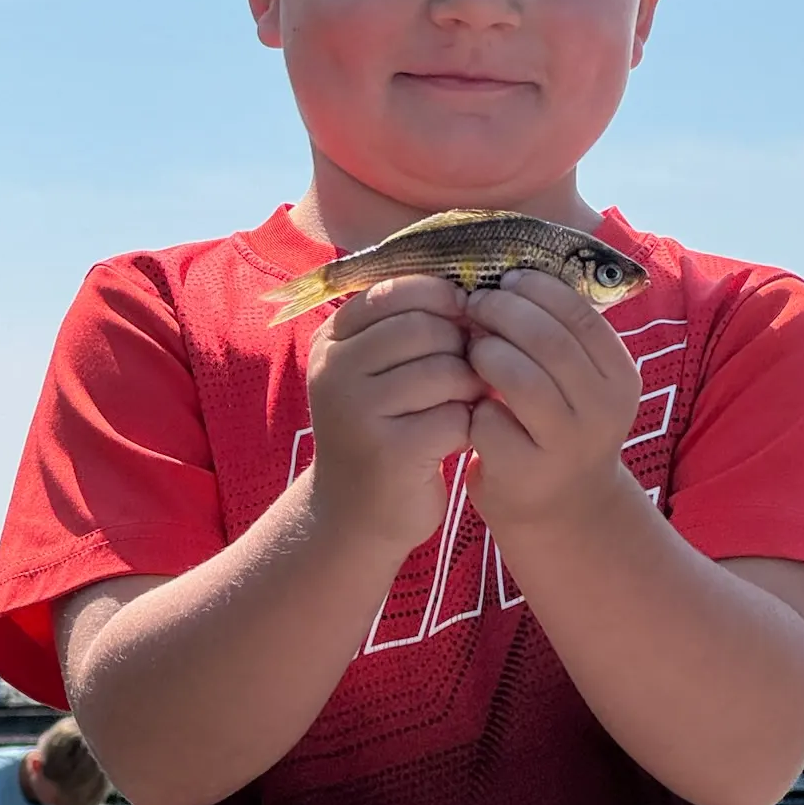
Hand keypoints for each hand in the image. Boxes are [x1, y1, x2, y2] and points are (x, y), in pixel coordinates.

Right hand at [305, 276, 485, 550]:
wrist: (353, 515)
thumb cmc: (379, 430)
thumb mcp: (377, 370)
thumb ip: (408, 325)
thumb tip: (472, 289)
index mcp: (331, 341)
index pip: (396, 291)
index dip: (441, 299)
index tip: (462, 319)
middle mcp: (335, 370)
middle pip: (426, 328)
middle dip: (459, 346)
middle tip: (466, 372)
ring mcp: (357, 411)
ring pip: (446, 371)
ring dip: (468, 388)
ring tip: (460, 405)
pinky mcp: (390, 452)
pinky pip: (455, 416)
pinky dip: (467, 425)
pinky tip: (454, 438)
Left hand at [463, 271, 642, 527]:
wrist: (561, 509)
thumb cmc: (558, 427)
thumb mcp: (579, 382)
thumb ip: (560, 334)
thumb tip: (510, 271)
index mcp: (620, 377)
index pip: (579, 314)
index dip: (536, 289)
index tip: (505, 281)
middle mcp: (603, 411)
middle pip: (547, 340)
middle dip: (502, 313)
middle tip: (474, 306)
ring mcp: (567, 445)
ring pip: (517, 376)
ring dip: (484, 353)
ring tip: (472, 350)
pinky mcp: (527, 472)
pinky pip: (488, 419)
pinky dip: (472, 405)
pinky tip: (470, 405)